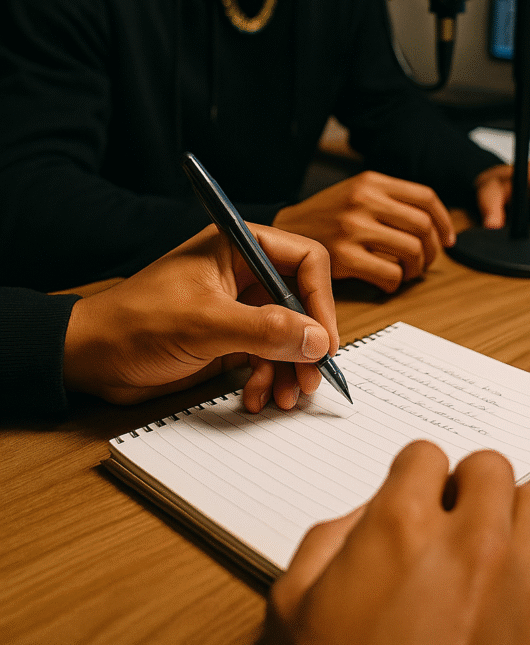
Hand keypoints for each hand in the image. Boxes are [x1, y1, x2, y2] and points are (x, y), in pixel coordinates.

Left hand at [62, 224, 337, 411]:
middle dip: (307, 342)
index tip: (323, 340)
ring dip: (290, 367)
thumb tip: (316, 339)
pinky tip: (254, 397)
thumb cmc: (136, 323)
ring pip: (287, 334)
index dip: (319, 299)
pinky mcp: (228, 338)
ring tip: (286, 397)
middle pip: (300, 301)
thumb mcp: (205, 324)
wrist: (91, 358)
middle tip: (310, 379)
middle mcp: (242, 273)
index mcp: (238, 247)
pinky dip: (267, 378)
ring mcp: (236, 307)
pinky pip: (266, 356)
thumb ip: (265, 329)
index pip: (303, 260)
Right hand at [259, 443, 529, 644]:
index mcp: (401, 527)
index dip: (414, 477)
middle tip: (455, 521)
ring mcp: (522, 581)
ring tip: (495, 552)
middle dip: (468, 488)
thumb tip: (366, 515)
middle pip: (489, 466)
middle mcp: (468, 541)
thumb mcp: (296, 607)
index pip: (424, 454)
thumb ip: (328, 541)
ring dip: (515, 520)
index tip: (416, 499)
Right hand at [273, 171, 454, 292]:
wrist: (283, 230)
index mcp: (371, 182)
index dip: (444, 221)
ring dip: (416, 269)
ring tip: (406, 273)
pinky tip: (387, 282)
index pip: (426, 198)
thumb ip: (388, 200)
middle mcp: (364, 200)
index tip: (447, 239)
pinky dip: (395, 283)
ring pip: (411, 252)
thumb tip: (434, 223)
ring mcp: (353, 228)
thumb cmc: (324, 216)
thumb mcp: (355, 192)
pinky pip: (389, 274)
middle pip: (423, 227)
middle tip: (426, 262)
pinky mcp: (343, 256)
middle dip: (432, 251)